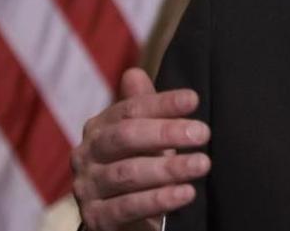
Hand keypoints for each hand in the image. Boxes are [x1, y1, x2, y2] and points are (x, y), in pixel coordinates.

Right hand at [71, 68, 210, 230]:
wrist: (119, 215)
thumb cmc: (137, 164)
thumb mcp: (143, 135)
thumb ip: (142, 106)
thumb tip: (134, 73)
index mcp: (99, 128)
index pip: (130, 109)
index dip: (162, 103)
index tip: (194, 100)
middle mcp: (87, 155)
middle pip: (125, 137)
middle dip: (166, 133)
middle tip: (203, 133)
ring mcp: (87, 187)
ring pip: (128, 173)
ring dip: (169, 168)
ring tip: (202, 164)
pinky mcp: (96, 218)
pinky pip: (127, 207)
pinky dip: (159, 200)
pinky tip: (186, 193)